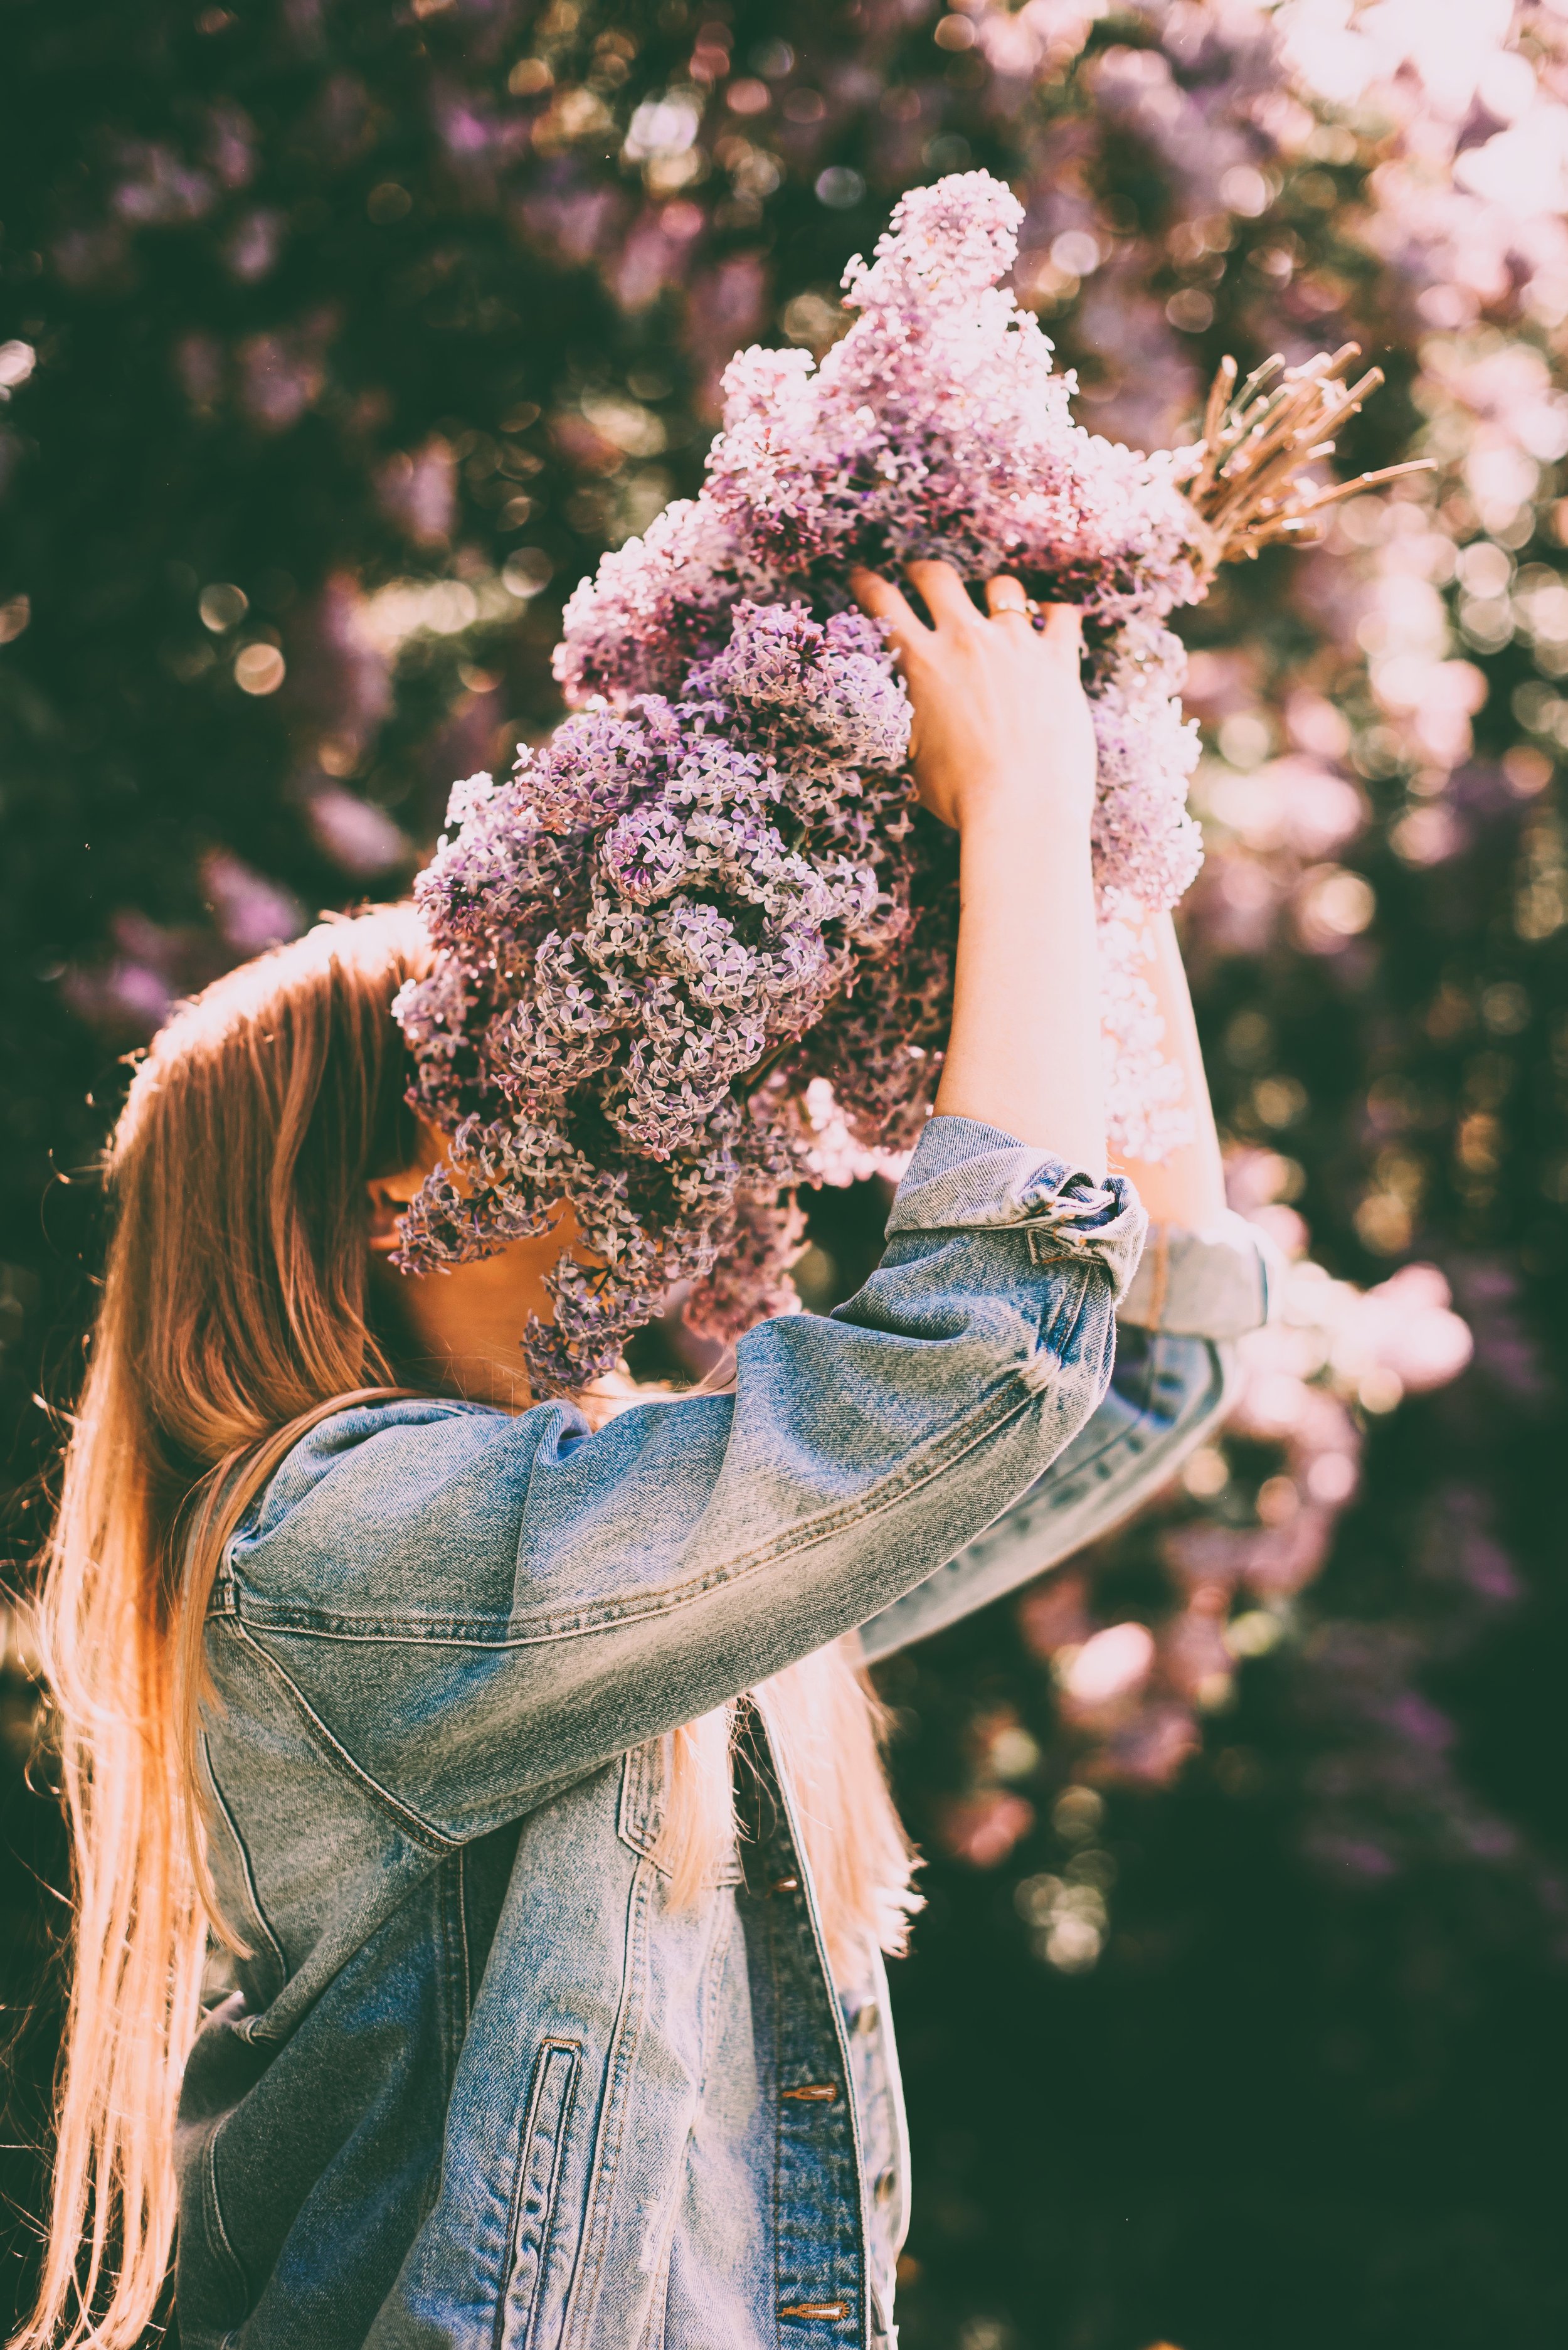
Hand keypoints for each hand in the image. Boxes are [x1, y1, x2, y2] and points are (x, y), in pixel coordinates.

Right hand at [850, 561, 1095, 834]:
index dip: (867, 583)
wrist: (1022, 809)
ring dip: (994, 594)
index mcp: (921, 663)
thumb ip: (908, 713)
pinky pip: (1061, 616)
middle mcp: (966, 641)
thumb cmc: (961, 795)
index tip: (862, 576)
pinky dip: (1053, 616)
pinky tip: (1050, 623)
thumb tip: (902, 703)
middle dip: (923, 572)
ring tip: (995, 604)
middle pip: (938, 578)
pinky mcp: (1059, 660)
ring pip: (1003, 588)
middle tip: (919, 575)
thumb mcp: (913, 753)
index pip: (883, 603)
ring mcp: (1016, 644)